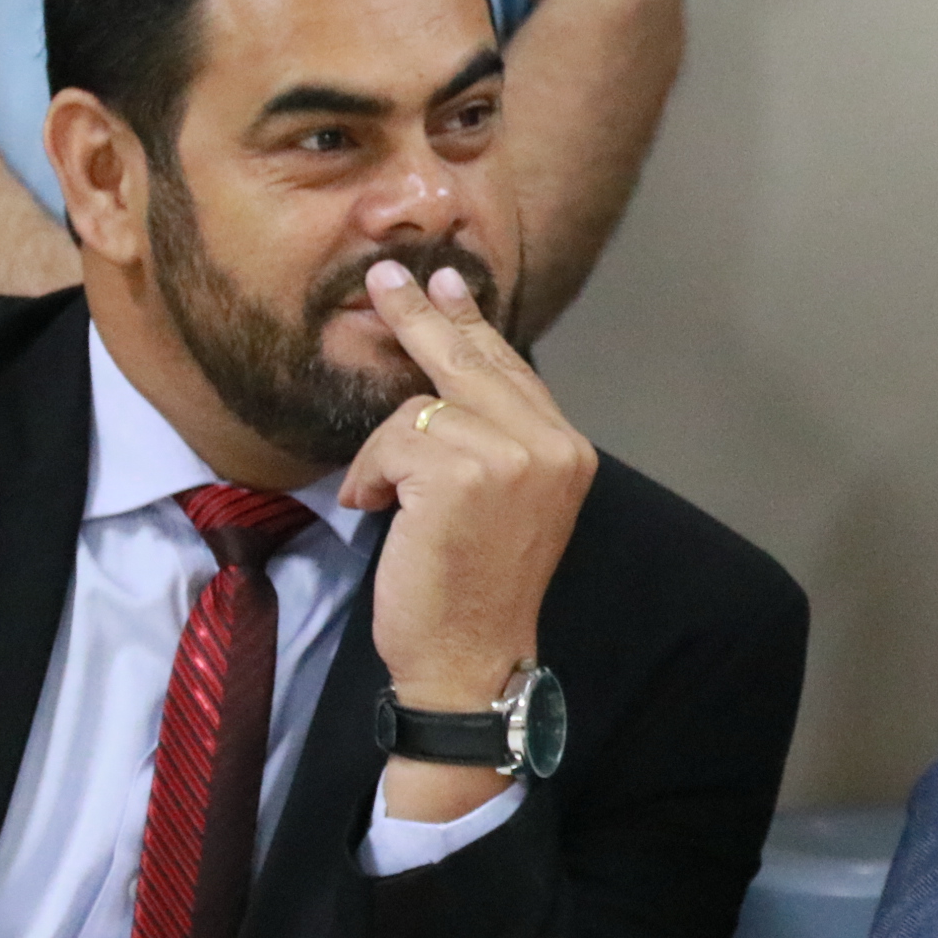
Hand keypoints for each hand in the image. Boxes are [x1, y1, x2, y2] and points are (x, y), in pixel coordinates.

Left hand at [341, 256, 596, 724]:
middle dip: (420, 317)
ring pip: (418, 407)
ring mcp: (512, 458)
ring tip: (383, 499)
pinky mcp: (462, 475)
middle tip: (384, 277)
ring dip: (384, 455)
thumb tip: (445, 362)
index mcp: (567, 450)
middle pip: (470, 360)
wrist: (470, 660)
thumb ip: (493, 437)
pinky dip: (370, 476)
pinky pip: (391, 441)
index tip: (445, 283)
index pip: (513, 367)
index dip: (473, 323)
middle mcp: (552, 446)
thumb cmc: (475, 589)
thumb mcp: (502, 501)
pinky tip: (375, 511)